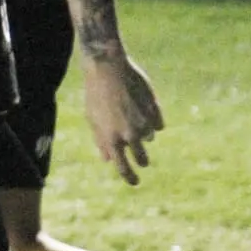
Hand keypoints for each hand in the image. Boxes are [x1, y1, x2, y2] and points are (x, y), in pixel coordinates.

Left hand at [81, 52, 164, 185]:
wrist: (107, 68)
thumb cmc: (95, 93)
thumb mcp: (92, 118)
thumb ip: (101, 141)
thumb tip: (108, 161)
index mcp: (111, 139)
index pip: (123, 168)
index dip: (130, 177)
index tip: (135, 182)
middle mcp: (128, 135)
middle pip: (142, 158)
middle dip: (142, 159)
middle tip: (142, 157)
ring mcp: (144, 124)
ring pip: (150, 138)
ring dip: (143, 131)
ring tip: (130, 112)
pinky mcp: (155, 112)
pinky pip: (158, 124)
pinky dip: (152, 118)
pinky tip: (141, 105)